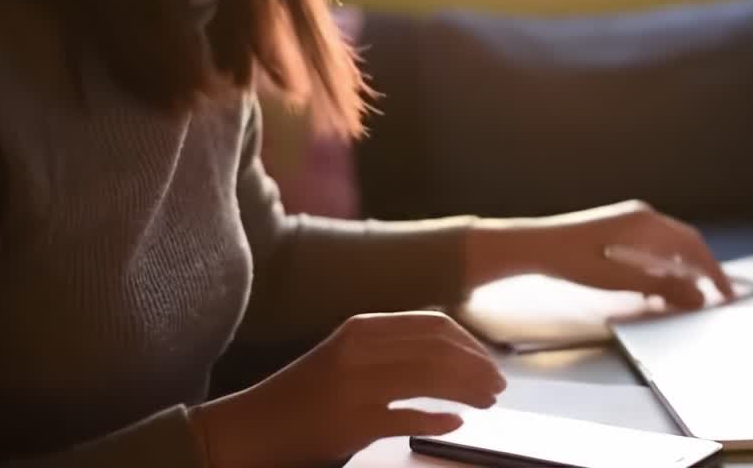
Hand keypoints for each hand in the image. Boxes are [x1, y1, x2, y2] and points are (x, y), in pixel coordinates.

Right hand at [190, 312, 505, 467]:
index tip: (490, 361)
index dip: (470, 344)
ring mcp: (357, 385)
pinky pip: (411, 417)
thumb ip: (391, 347)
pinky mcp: (353, 422)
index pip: (434, 325)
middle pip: (440, 350)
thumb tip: (453, 354)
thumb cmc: (307, 394)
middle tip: (498, 385)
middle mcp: (361, 349)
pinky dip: (440, 419)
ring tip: (487, 403)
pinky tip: (457, 423)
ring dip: (469, 391)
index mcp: (363, 328)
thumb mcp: (347, 354)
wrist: (253, 426)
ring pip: (433, 378)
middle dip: (478, 368)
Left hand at [470, 200, 733, 309]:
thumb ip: (661, 287)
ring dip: (682, 271)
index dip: (713, 272)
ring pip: (670, 247)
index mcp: (646, 223)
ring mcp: (631, 221)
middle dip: (702, 271)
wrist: (535, 246)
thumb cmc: (571, 260)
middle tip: (716, 298)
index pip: (693, 246)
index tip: (726, 294)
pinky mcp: (619, 230)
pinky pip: (653, 248)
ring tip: (687, 299)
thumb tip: (698, 297)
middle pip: (686, 244)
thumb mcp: (618, 279)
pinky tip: (657, 289)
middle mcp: (643, 217)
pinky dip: (663, 268)